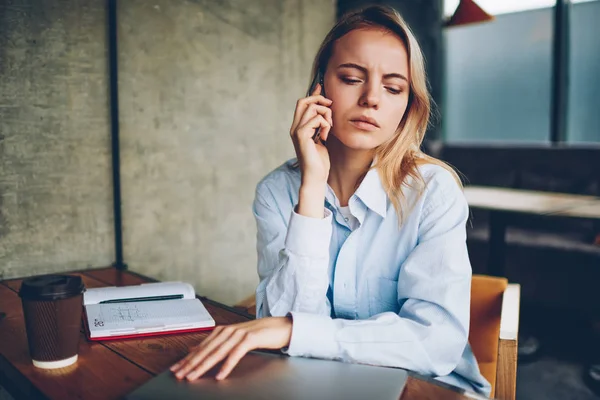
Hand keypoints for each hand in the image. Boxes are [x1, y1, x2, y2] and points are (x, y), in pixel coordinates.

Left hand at [169, 317, 292, 380]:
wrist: (278, 327)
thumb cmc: (256, 334)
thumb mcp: (232, 338)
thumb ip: (215, 344)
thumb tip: (194, 349)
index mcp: (222, 331)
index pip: (201, 347)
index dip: (187, 359)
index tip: (176, 369)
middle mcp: (228, 331)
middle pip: (206, 350)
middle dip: (191, 364)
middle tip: (179, 374)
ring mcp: (238, 334)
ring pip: (217, 352)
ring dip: (204, 365)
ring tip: (193, 376)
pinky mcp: (250, 339)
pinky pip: (235, 354)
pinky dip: (226, 365)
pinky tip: (220, 375)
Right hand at [290, 83, 332, 187]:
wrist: (315, 177)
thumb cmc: (319, 160)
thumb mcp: (322, 137)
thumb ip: (321, 124)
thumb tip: (325, 109)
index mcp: (298, 127)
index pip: (303, 103)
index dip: (313, 94)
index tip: (321, 86)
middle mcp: (295, 127)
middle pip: (304, 101)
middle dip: (319, 100)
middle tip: (331, 108)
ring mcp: (296, 131)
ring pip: (312, 109)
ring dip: (326, 115)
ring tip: (329, 129)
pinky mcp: (301, 136)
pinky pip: (316, 119)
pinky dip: (325, 125)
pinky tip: (325, 137)